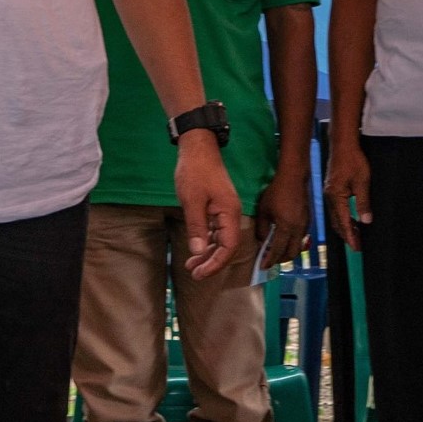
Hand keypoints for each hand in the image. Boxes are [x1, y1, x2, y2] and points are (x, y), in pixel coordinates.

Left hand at [173, 132, 242, 279]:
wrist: (198, 147)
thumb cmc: (195, 171)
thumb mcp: (191, 200)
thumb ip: (196, 227)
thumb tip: (198, 252)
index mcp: (230, 213)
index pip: (229, 247)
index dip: (216, 263)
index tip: (200, 274)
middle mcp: (231, 214)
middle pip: (226, 246)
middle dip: (211, 262)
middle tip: (194, 274)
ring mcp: (225, 210)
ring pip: (220, 240)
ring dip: (207, 253)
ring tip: (191, 266)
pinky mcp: (218, 207)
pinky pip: (216, 230)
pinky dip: (206, 241)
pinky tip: (196, 249)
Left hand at [254, 166, 311, 267]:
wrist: (294, 178)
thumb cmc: (276, 192)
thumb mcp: (263, 210)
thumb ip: (262, 228)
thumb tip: (262, 241)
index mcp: (286, 228)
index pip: (278, 250)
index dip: (270, 260)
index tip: (263, 267)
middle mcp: (298, 230)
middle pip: (292, 253)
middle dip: (281, 260)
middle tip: (271, 261)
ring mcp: (305, 226)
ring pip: (299, 247)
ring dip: (288, 252)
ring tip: (277, 252)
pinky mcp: (308, 221)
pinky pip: (301, 238)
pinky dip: (293, 243)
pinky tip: (286, 239)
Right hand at [323, 138, 371, 251]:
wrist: (343, 144)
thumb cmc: (352, 160)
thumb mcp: (362, 182)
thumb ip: (363, 203)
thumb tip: (365, 221)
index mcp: (336, 197)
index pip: (343, 222)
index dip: (350, 237)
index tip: (356, 247)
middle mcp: (330, 197)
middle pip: (337, 222)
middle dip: (347, 235)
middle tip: (358, 245)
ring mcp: (329, 193)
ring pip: (336, 216)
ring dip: (345, 227)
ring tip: (356, 235)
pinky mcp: (332, 188)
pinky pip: (336, 208)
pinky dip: (343, 217)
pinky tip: (351, 219)